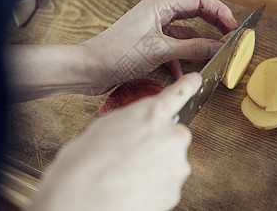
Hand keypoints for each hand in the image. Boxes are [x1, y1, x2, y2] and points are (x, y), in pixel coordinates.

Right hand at [25, 73, 201, 210]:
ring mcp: (176, 165)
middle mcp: (172, 136)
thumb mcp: (107, 126)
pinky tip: (131, 187)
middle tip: (132, 154)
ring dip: (154, 167)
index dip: (188, 86)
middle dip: (157, 144)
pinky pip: (166, 185)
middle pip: (172, 136)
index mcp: (152, 113)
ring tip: (127, 173)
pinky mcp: (174, 192)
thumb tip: (138, 128)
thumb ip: (133, 121)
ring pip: (169, 163)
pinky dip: (152, 187)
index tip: (196, 80)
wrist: (80, 195)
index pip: (178, 93)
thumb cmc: (85, 160)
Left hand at [83, 0, 236, 93]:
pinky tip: (183, 73)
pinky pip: (173, 49)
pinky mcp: (148, 46)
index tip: (233, 28)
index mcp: (160, 5)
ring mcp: (153, 30)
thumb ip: (192, 47)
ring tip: (211, 58)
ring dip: (197, 47)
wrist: (89, 69)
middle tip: (229, 39)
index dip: (220, 11)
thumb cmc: (115, 53)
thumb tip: (218, 46)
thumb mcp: (159, 50)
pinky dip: (180, 60)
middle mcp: (158, 14)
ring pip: (185, 34)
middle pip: (195, 15)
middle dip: (213, 27)